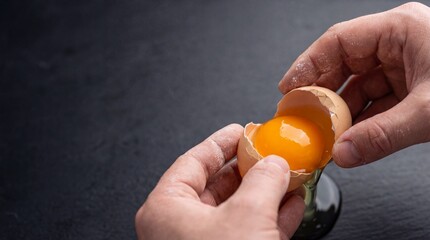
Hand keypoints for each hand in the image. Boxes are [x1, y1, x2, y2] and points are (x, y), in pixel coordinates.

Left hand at [135, 124, 304, 239]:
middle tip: (270, 151)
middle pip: (218, 184)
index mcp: (167, 209)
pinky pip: (250, 230)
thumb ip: (263, 180)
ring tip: (288, 173)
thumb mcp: (247, 216)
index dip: (220, 142)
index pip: (193, 161)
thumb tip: (275, 163)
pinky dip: (272, 215)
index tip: (241, 130)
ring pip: (238, 208)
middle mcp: (181, 227)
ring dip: (266, 190)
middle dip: (249, 167)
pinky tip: (292, 203)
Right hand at [278, 2, 429, 167]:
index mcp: (401, 29)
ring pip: (360, 86)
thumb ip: (383, 135)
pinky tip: (351, 136)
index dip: (308, 65)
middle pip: (344, 64)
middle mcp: (399, 42)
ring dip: (343, 113)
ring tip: (326, 133)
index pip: (339, 41)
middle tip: (303, 117)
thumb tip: (344, 154)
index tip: (289, 89)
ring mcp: (406, 64)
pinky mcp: (413, 84)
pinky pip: (377, 100)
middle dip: (324, 94)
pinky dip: (363, 120)